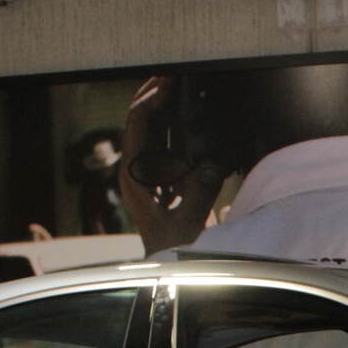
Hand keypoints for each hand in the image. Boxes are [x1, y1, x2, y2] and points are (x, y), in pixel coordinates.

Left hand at [119, 76, 226, 253]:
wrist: (173, 273)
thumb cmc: (175, 253)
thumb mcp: (188, 222)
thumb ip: (200, 190)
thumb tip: (213, 162)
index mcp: (134, 177)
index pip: (137, 126)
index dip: (151, 100)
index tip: (168, 82)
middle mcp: (137, 173)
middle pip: (141, 123)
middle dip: (155, 97)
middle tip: (172, 74)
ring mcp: (149, 177)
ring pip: (154, 133)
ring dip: (167, 112)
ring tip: (181, 90)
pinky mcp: (163, 183)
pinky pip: (168, 148)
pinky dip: (179, 132)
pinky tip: (193, 123)